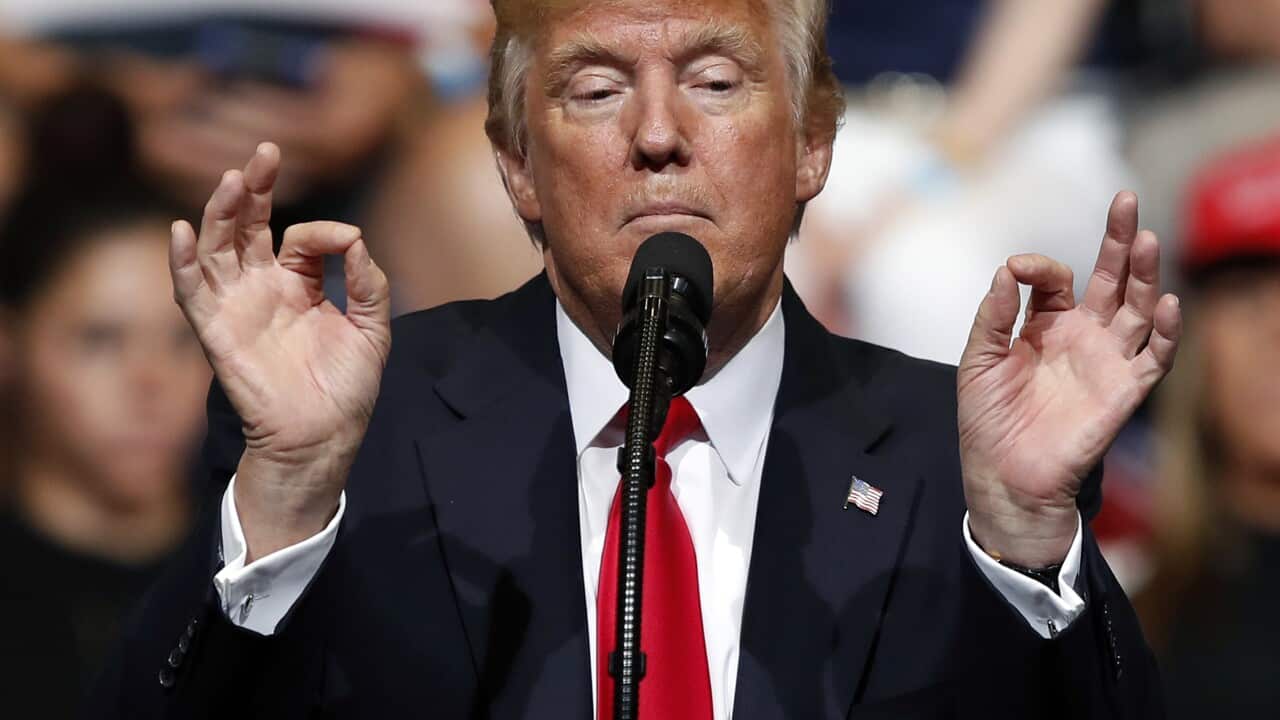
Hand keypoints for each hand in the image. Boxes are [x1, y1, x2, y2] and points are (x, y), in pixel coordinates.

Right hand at [170, 143, 390, 559]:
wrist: (324, 437)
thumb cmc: (347, 387)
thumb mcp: (373, 327)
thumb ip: (367, 281)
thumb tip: (355, 237)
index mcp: (297, 285)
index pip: (300, 237)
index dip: (323, 231)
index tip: (347, 243)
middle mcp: (261, 289)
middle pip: (246, 226)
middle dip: (254, 188)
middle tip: (265, 153)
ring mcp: (236, 307)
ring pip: (217, 247)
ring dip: (220, 212)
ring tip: (233, 180)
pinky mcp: (216, 332)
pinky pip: (191, 292)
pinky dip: (182, 261)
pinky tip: (181, 230)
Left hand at [957, 192, 1180, 566]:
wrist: (1003, 475)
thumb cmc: (988, 420)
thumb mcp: (978, 360)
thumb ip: (992, 315)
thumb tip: (1007, 270)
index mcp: (1045, 326)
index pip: (1055, 280)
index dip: (1040, 267)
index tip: (1018, 270)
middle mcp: (1082, 336)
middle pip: (1113, 279)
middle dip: (1121, 240)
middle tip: (1126, 199)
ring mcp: (1107, 361)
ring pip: (1138, 308)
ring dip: (1146, 275)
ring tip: (1148, 239)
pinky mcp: (1124, 390)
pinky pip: (1155, 358)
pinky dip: (1166, 333)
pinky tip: (1167, 304)